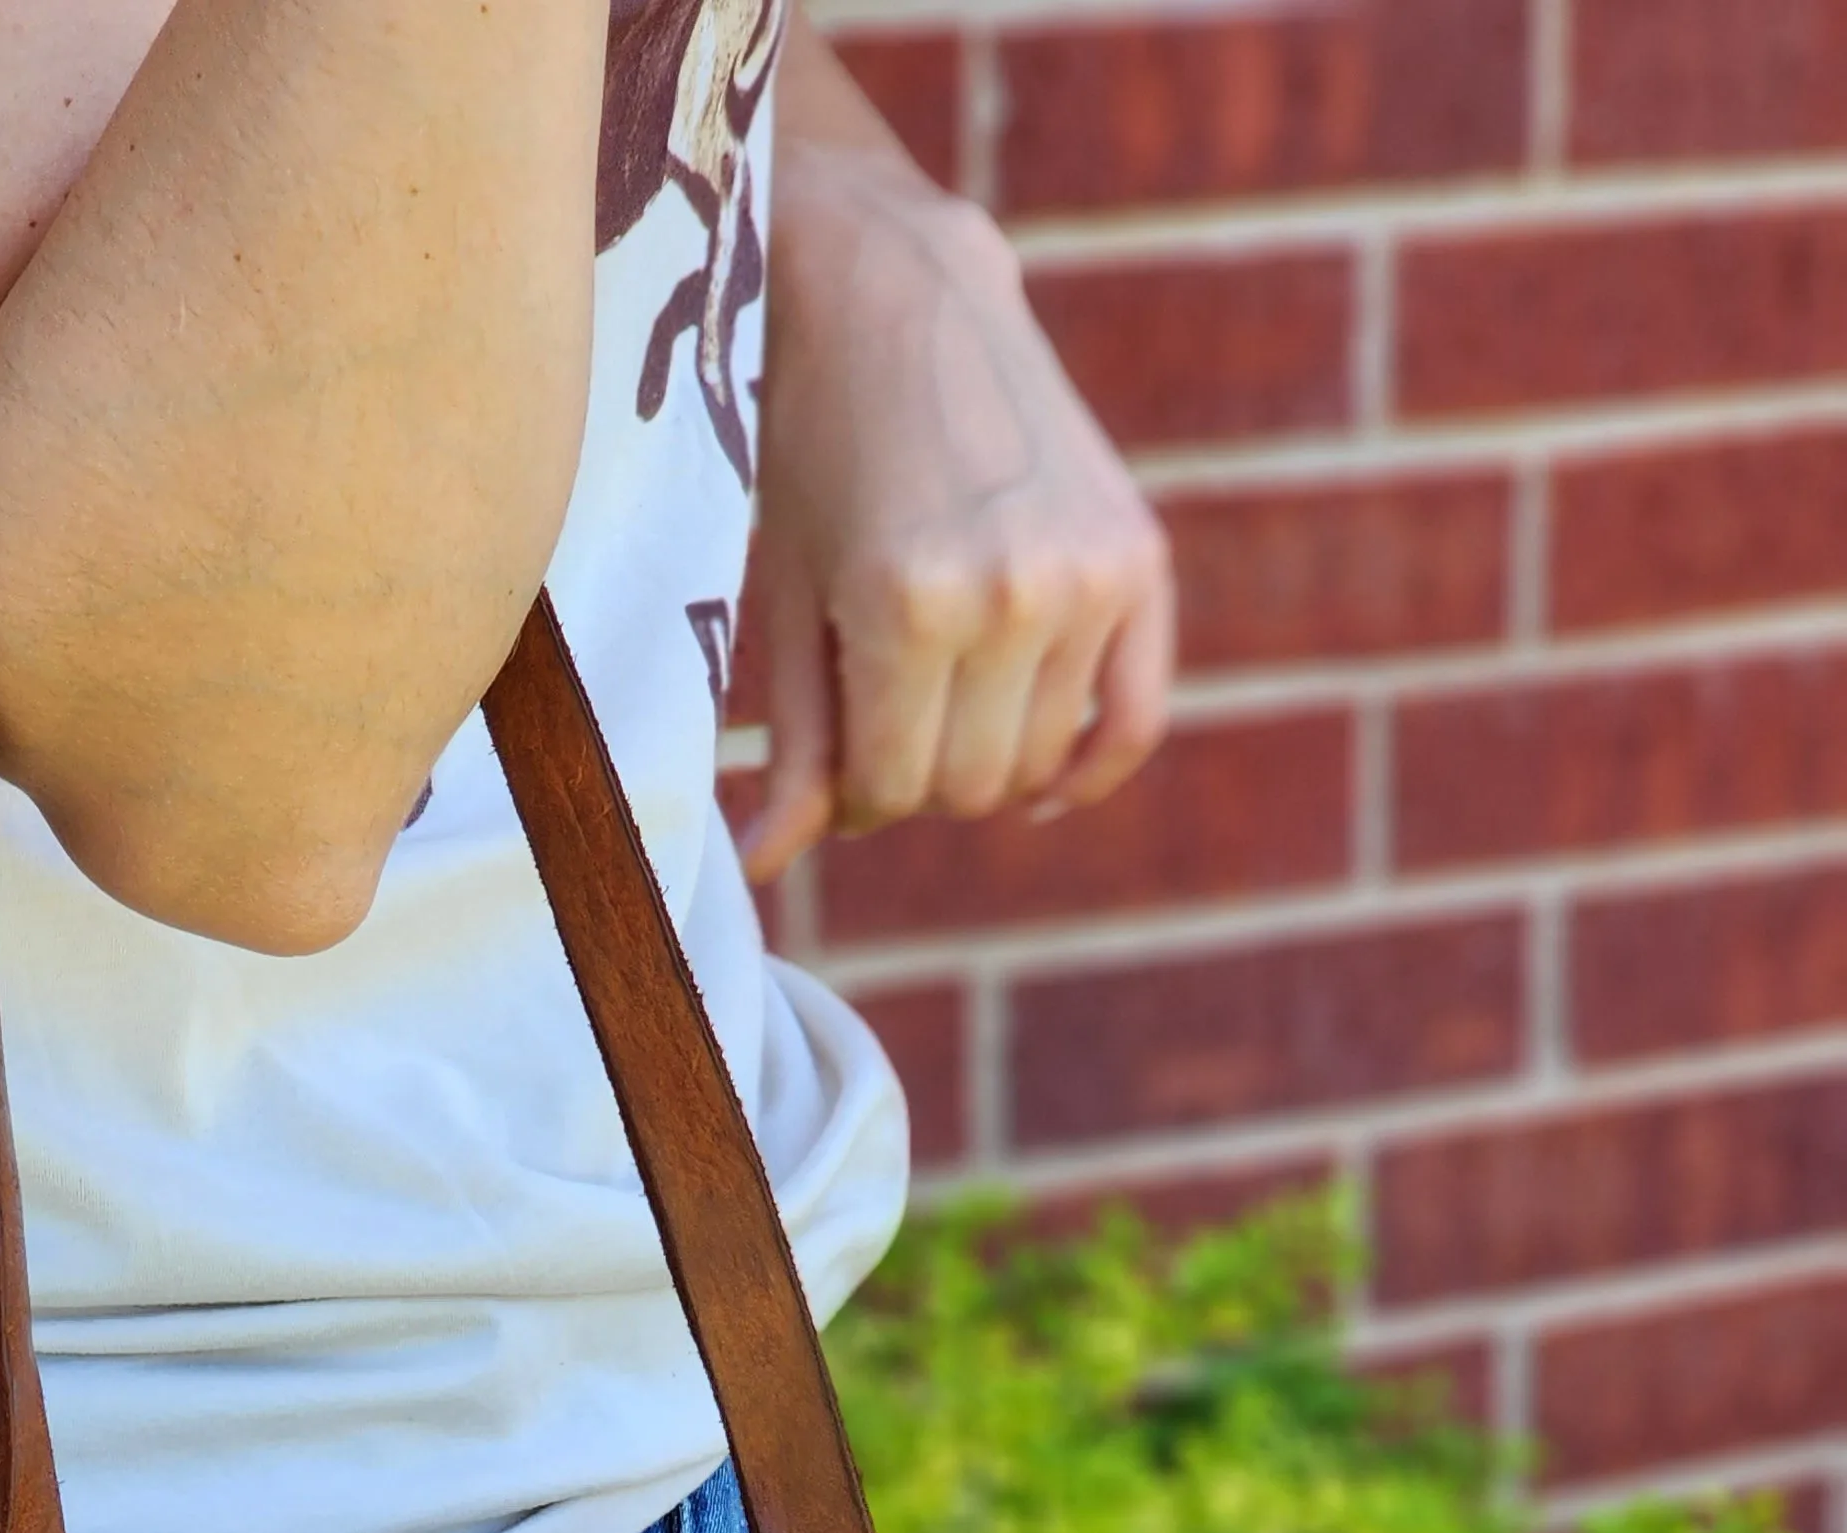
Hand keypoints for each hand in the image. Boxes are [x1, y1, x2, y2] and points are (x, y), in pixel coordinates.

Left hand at [737, 137, 1173, 885]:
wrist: (897, 294)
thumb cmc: (813, 446)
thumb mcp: (790, 592)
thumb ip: (798, 738)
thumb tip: (767, 865)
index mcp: (908, 605)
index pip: (890, 789)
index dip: (857, 791)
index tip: (837, 751)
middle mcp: (1010, 592)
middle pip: (966, 786)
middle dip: (918, 775)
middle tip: (885, 714)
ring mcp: (1084, 574)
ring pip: (1035, 763)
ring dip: (984, 759)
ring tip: (940, 697)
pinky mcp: (1137, 555)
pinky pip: (1134, 721)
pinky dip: (1088, 770)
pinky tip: (1044, 787)